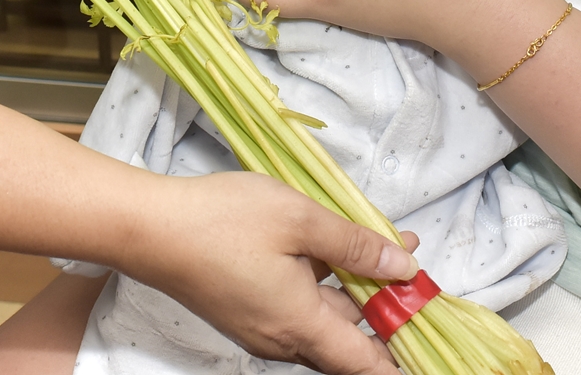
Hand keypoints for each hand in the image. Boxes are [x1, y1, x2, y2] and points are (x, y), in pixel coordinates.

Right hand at [123, 171, 418, 374]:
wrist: (147, 227)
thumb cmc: (222, 220)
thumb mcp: (301, 219)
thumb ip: (356, 244)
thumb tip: (404, 266)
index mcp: (301, 326)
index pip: (369, 366)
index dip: (405, 354)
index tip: (433, 330)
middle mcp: (283, 339)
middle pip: (351, 340)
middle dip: (389, 307)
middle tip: (414, 266)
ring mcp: (261, 327)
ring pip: (326, 319)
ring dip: (358, 289)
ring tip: (383, 244)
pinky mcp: (246, 310)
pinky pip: (299, 307)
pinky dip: (327, 284)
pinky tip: (335, 247)